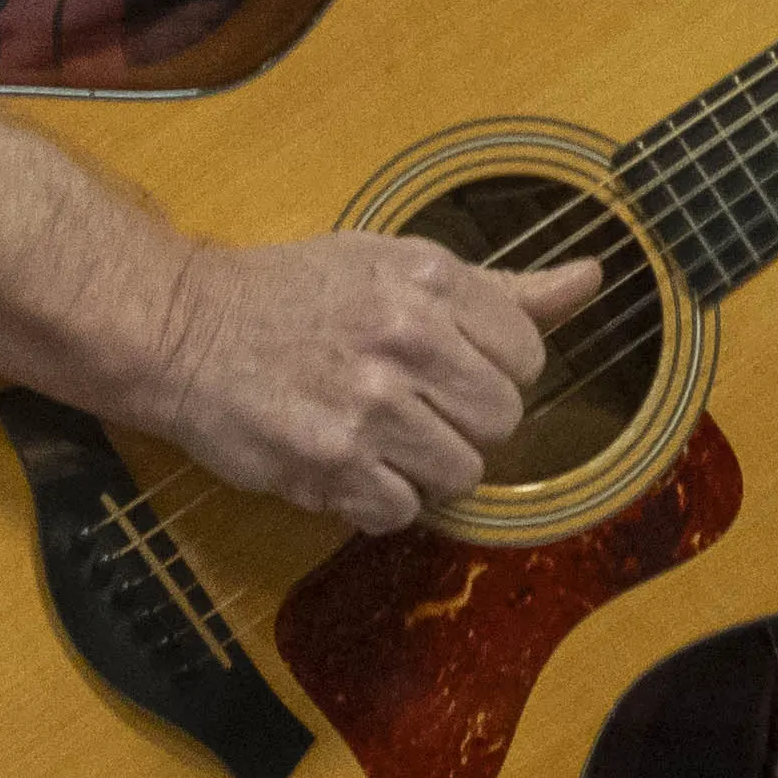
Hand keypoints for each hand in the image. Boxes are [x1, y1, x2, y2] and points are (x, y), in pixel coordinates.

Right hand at [139, 231, 605, 533]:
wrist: (185, 330)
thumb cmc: (299, 294)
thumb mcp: (400, 265)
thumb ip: (502, 288)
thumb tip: (592, 279)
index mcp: (430, 280)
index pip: (527, 355)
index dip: (496, 369)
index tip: (454, 366)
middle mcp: (405, 340)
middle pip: (501, 421)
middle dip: (467, 421)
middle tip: (417, 405)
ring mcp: (368, 408)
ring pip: (460, 473)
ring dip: (427, 466)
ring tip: (382, 436)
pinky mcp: (329, 466)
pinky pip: (402, 511)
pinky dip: (380, 499)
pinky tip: (349, 463)